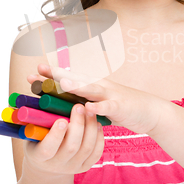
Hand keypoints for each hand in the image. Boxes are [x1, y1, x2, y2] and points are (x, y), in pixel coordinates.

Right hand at [24, 72, 104, 175]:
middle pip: (71, 147)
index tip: (61, 119)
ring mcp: (72, 167)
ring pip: (86, 148)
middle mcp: (56, 165)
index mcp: (39, 157)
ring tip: (90, 110)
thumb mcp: (31, 132)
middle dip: (77, 125)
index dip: (55, 135)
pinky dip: (99, 137)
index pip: (47, 149)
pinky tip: (97, 123)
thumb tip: (29, 96)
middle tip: (79, 106)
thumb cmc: (37, 140)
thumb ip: (34, 120)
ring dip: (90, 127)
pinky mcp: (85, 166)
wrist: (48, 164)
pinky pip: (96, 152)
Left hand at [32, 63, 162, 134]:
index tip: (34, 72)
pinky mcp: (121, 106)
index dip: (52, 75)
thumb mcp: (99, 103)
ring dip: (77, 86)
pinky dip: (99, 107)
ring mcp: (111, 95)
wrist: (150, 111)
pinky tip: (89, 108)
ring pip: (92, 89)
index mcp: (92, 86)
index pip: (69, 77)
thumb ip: (82, 102)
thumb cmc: (121, 107)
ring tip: (62, 84)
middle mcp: (99, 86)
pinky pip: (109, 107)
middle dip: (57, 76)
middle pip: (76, 79)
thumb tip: (61, 106)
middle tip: (39, 72)